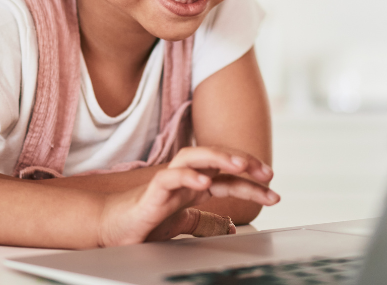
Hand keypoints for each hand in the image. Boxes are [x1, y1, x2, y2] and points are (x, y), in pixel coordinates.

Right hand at [95, 146, 277, 246]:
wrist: (112, 229)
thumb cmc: (145, 221)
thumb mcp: (183, 223)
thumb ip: (205, 222)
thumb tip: (228, 226)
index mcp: (194, 185)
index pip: (228, 177)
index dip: (252, 182)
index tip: (274, 193)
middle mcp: (184, 177)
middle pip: (217, 159)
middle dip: (243, 163)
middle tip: (267, 174)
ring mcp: (168, 180)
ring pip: (194, 157)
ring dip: (218, 157)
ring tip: (240, 165)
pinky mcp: (152, 191)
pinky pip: (170, 177)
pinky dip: (188, 176)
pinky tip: (204, 182)